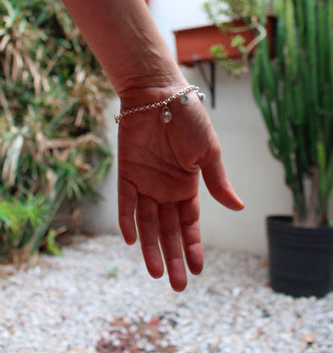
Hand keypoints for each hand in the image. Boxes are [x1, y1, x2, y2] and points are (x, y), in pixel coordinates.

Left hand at [117, 83, 243, 291]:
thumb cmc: (188, 119)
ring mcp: (145, 182)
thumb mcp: (209, 152)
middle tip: (178, 285)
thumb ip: (217, 181)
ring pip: (147, 222)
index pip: (190, 223)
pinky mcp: (126, 173)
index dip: (192, 245)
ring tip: (156, 272)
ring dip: (151, 247)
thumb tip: (239, 207)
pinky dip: (128, 221)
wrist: (159, 93)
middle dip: (173, 256)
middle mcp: (165, 189)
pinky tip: (133, 241)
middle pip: (169, 229)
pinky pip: (125, 202)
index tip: (198, 269)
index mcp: (187, 185)